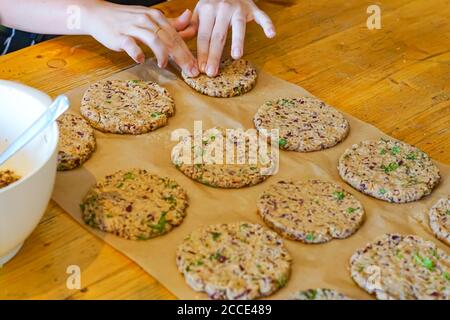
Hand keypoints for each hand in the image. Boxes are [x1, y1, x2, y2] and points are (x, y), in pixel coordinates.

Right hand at [83, 2, 198, 76]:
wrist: (98, 14)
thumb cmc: (126, 19)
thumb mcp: (150, 18)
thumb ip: (171, 23)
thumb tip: (190, 19)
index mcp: (156, 16)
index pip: (176, 36)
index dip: (188, 52)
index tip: (197, 67)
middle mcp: (146, 20)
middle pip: (169, 39)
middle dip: (182, 56)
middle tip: (190, 71)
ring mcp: (132, 27)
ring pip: (153, 39)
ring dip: (162, 54)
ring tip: (164, 65)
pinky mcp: (119, 35)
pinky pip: (130, 44)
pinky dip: (137, 52)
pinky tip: (141, 60)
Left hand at [192, 0, 274, 76]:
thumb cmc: (212, 5)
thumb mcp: (198, 13)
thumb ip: (188, 27)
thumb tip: (180, 40)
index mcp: (205, 10)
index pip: (203, 35)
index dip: (201, 53)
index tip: (200, 69)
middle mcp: (221, 8)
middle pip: (218, 35)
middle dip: (214, 55)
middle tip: (212, 72)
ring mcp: (238, 8)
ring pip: (238, 26)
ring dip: (238, 40)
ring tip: (236, 56)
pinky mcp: (252, 8)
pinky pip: (261, 16)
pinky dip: (267, 24)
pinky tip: (271, 34)